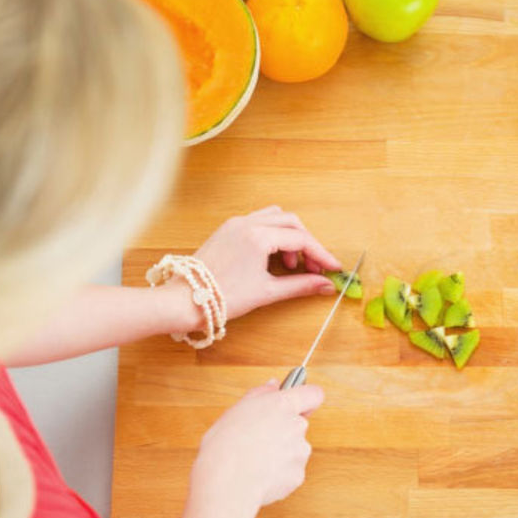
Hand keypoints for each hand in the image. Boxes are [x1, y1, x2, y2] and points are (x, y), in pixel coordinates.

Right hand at [190, 380, 323, 515]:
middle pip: (298, 424)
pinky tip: (259, 474)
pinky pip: (290, 471)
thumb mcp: (236, 410)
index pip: (313, 394)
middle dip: (283, 430)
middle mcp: (297, 426)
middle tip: (259, 438)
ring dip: (281, 453)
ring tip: (255, 459)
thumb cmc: (225, 445)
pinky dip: (278, 473)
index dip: (306, 398)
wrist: (226, 481)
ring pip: (295, 449)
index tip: (298, 402)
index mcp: (282, 405)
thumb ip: (260, 394)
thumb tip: (273, 386)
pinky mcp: (297, 475)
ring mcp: (300, 452)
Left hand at [194, 206, 341, 320]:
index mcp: (257, 236)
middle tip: (313, 268)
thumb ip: (300, 285)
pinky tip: (272, 258)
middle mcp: (246, 223)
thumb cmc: (221, 297)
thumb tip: (325, 286)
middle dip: (306, 243)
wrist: (184, 300)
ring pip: (274, 217)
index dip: (321, 254)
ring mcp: (235, 224)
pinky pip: (258, 222)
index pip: (301, 239)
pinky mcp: (227, 229)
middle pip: (291, 222)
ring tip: (290, 264)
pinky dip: (272, 235)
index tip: (333, 269)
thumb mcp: (266, 292)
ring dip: (289, 236)